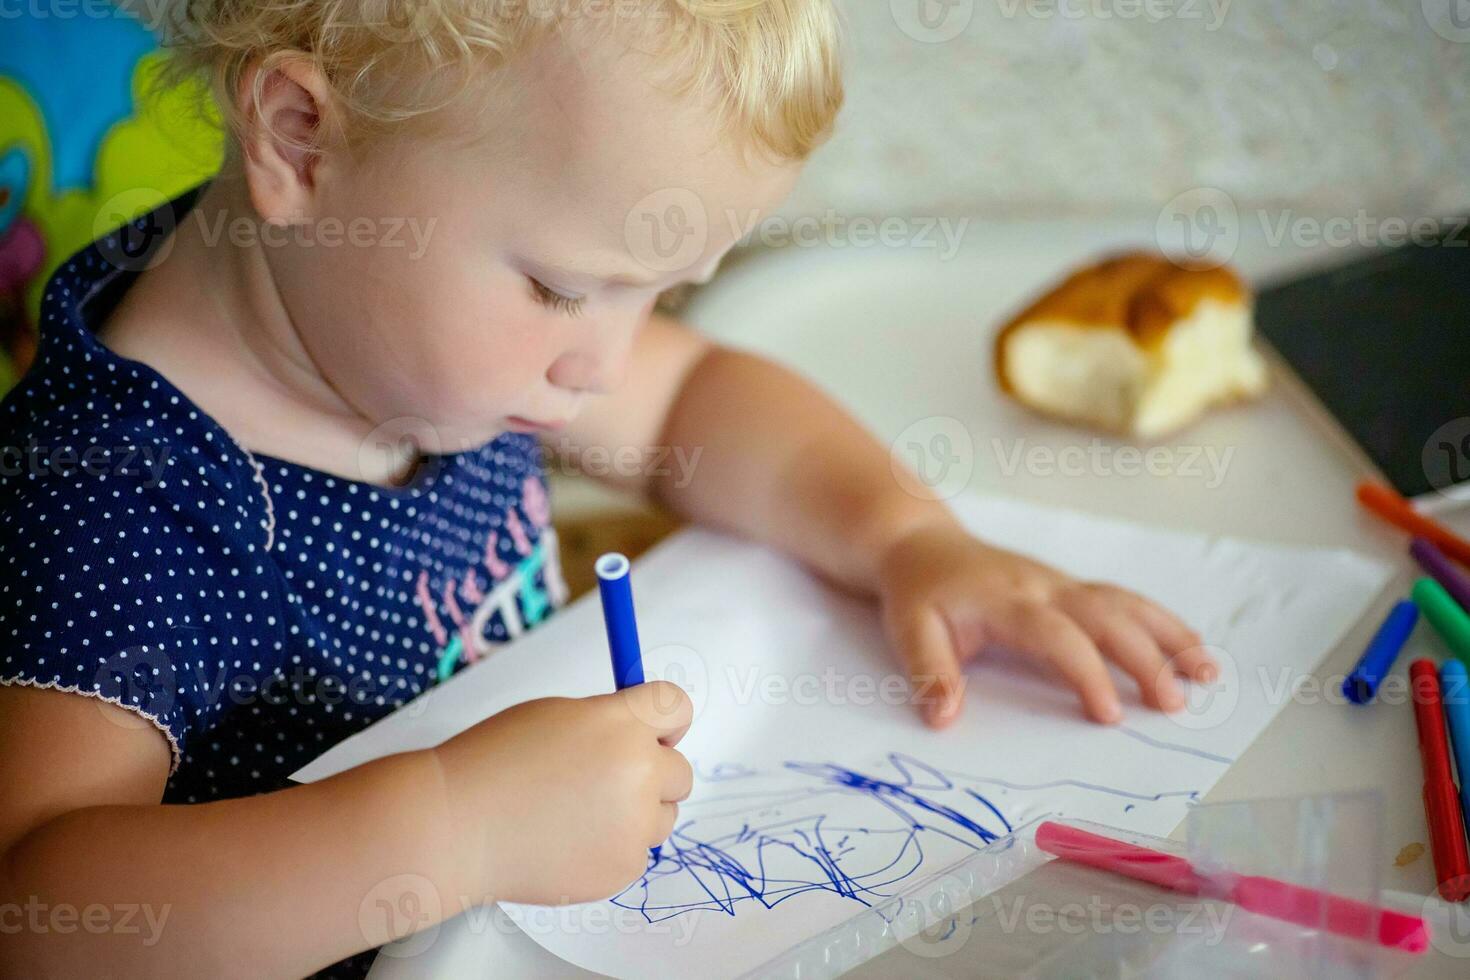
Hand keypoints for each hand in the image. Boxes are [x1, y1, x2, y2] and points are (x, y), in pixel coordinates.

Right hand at [432, 681, 693, 904]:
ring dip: (637, 813)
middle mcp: (638, 770)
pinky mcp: (625, 865)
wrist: (459, 825)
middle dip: (652, 772)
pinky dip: (612, 847)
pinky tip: (568, 840)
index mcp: (620, 723)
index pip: (677, 707)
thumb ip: (607, 721)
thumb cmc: (495, 763)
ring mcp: (635, 823)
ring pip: (663, 815)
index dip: (665, 721)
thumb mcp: (556, 715)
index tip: (654, 732)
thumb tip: (642, 735)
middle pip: (680, 770)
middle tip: (604, 779)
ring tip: (579, 812)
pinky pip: (638, 851)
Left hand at [875, 522, 1214, 727]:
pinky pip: (1123, 601)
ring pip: (1126, 604)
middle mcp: (1044, 588)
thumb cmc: (918, 592)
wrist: (920, 544)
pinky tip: (1190, 648)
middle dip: (1145, 659)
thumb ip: (928, 672)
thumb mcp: (908, 630)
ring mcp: (1062, 585)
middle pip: (1107, 618)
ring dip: (1169, 636)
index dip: (1085, 673)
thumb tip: (945, 718)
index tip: (1107, 715)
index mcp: (1007, 601)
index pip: (1057, 637)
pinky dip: (1161, 623)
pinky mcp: (1071, 588)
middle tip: (1173, 705)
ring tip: (1207, 673)